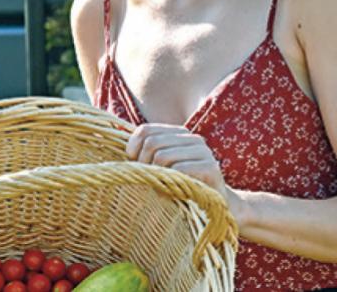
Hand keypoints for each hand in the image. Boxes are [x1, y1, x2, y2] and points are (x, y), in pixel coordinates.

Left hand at [126, 123, 249, 226]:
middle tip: (148, 180)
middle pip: (151, 143)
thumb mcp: (163, 168)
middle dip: (143, 164)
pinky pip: (178, 170)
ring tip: (162, 188)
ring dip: (157, 176)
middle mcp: (193, 138)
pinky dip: (170, 183)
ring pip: (162, 156)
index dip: (133, 148)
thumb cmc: (183, 187)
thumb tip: (120, 149)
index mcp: (179, 134)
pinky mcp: (210, 168)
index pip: (145, 130)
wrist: (216, 206)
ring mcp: (203, 152)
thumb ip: (146, 154)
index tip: (133, 164)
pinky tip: (175, 193)